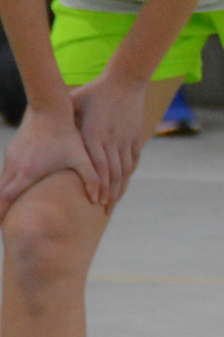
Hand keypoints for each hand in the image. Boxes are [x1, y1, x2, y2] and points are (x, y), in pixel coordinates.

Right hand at [0, 106, 100, 221]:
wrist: (50, 110)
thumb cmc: (67, 135)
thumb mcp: (81, 157)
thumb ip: (91, 179)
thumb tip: (100, 201)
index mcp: (27, 173)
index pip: (6, 199)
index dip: (1, 213)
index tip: (1, 226)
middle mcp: (14, 167)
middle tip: (3, 224)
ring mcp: (11, 158)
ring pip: (0, 183)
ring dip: (1, 196)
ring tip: (6, 210)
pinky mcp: (12, 151)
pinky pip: (4, 172)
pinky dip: (5, 184)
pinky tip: (13, 190)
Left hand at [70, 70, 148, 208]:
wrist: (125, 80)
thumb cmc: (95, 92)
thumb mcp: (76, 105)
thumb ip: (65, 122)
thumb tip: (42, 134)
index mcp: (94, 134)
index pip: (98, 168)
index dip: (99, 188)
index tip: (95, 203)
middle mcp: (111, 140)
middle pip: (113, 174)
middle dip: (110, 195)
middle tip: (105, 211)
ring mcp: (125, 138)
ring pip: (125, 170)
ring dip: (120, 189)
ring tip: (114, 203)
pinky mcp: (135, 136)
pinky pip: (133, 160)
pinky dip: (128, 174)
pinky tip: (123, 185)